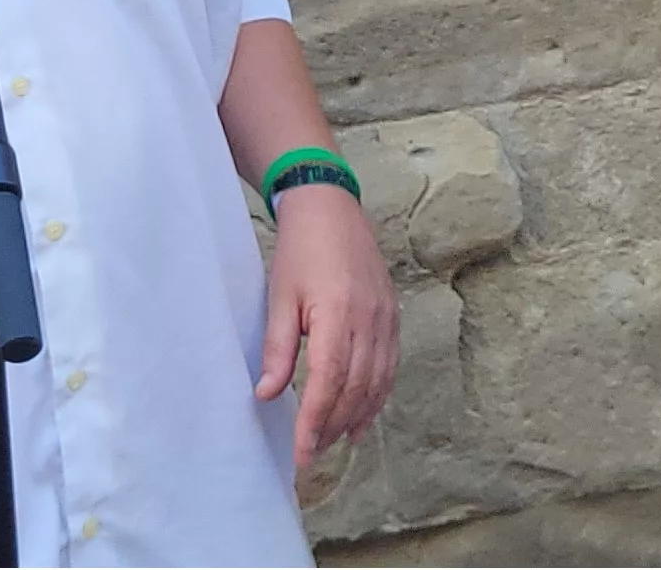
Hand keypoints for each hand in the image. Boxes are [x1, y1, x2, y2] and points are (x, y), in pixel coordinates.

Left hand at [257, 186, 397, 469]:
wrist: (331, 208)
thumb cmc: (300, 250)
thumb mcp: (279, 296)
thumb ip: (277, 348)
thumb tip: (266, 395)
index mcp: (338, 315)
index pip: (329, 382)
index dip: (316, 421)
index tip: (302, 452)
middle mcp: (369, 322)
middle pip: (356, 389)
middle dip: (332, 427)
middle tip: (311, 452)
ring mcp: (386, 320)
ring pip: (377, 384)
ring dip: (355, 418)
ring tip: (332, 441)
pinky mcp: (393, 317)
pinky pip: (389, 368)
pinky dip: (376, 398)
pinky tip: (361, 418)